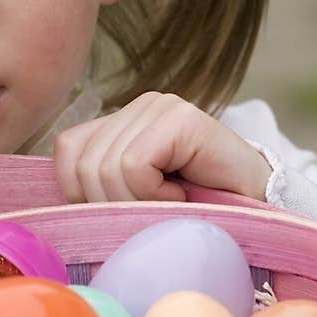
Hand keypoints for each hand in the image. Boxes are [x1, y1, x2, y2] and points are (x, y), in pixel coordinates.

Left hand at [53, 92, 270, 203]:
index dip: (82, 191)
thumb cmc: (196, 211)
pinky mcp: (181, 118)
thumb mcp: (135, 199)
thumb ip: (98, 187)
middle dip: (113, 205)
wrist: (261, 212)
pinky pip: (134, 165)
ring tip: (173, 200)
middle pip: (86, 164)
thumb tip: (54, 206)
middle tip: (153, 210)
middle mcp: (138, 105)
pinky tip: (183, 192)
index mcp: (121, 120)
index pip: (67, 149)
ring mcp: (161, 106)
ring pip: (106, 168)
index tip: (123, 208)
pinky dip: (155, 193)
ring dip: (139, 202)